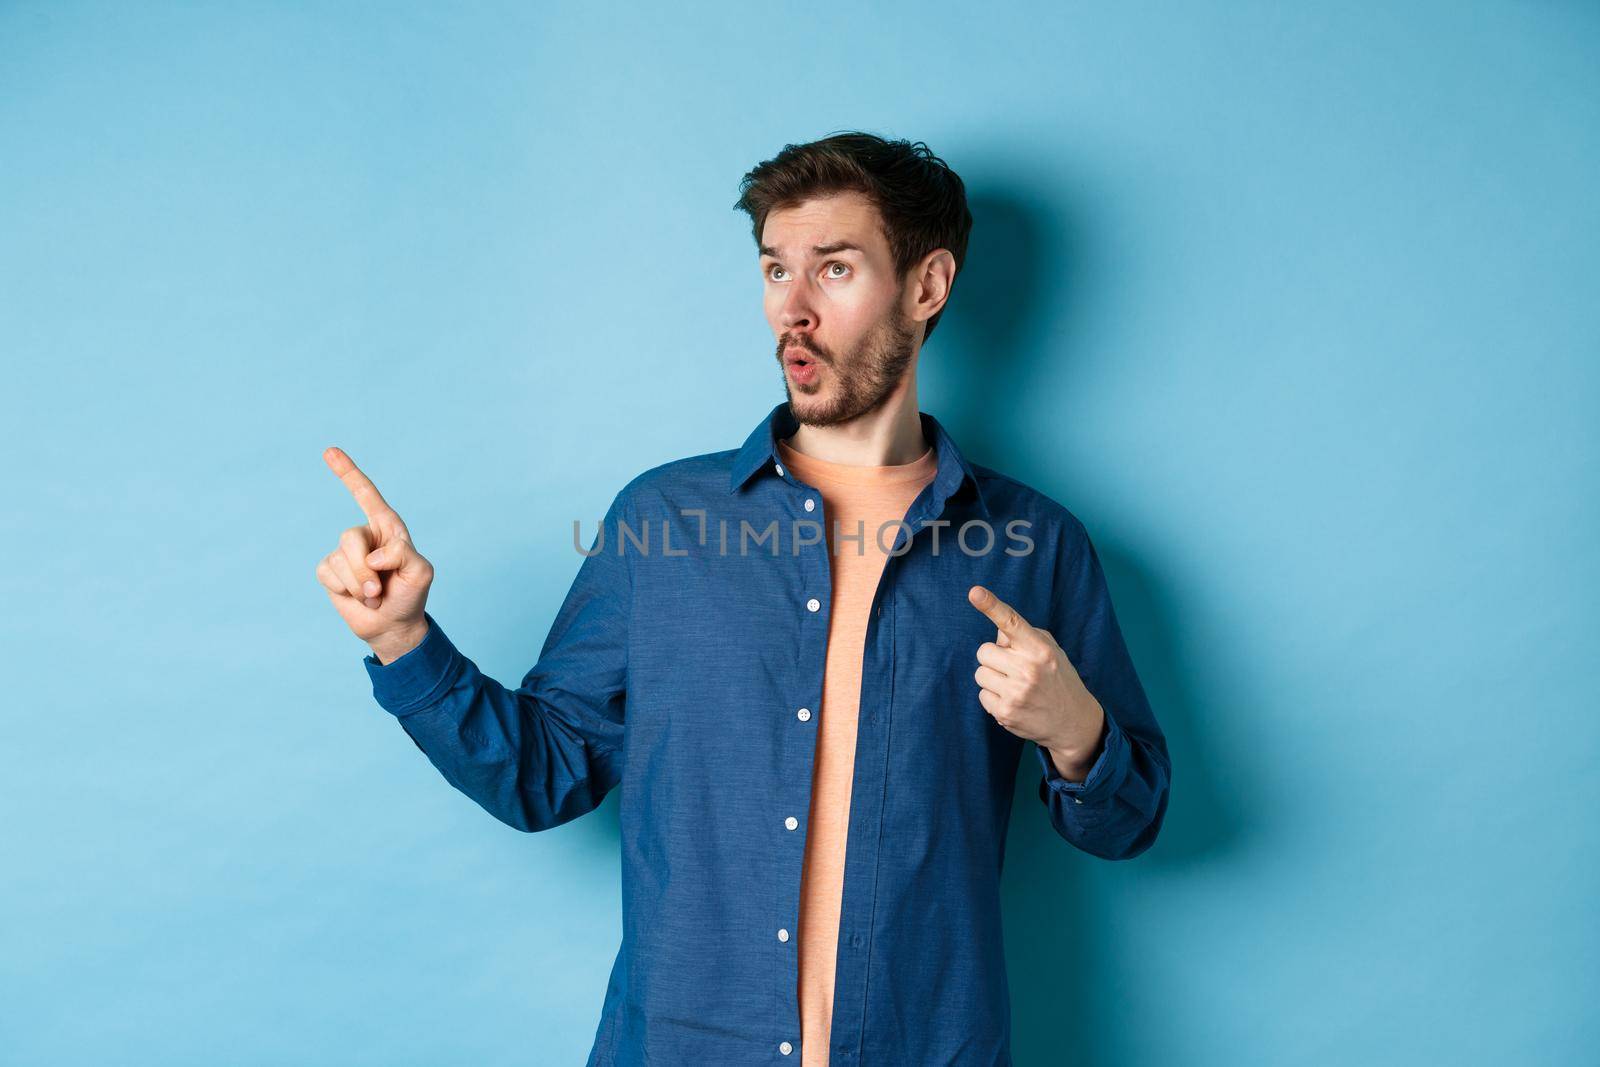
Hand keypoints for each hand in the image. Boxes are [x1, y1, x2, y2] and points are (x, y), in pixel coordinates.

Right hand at [315, 446, 433, 653]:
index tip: (329, 451)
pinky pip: (328, 574)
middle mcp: (364, 536)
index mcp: (388, 528)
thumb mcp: (421, 573)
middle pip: (349, 537)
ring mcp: (344, 554)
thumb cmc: (410, 594)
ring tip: (374, 597)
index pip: (366, 495)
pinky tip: (357, 598)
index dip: (348, 473)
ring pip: (339, 559)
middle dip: (365, 570)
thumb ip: (404, 554)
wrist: (393, 625)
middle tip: (380, 591)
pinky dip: (345, 590)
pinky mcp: (330, 572)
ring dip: (359, 585)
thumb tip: (373, 554)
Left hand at [967, 584, 1104, 774]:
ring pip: (980, 673)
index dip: (991, 605)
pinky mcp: (1005, 713)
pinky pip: (981, 695)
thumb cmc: (1058, 678)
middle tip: (1015, 668)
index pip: (1012, 622)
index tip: (975, 592)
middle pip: (984, 651)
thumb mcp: (1050, 651)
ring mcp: (1016, 693)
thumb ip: (1024, 636)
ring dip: (993, 678)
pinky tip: (1013, 701)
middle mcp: (1027, 669)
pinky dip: (993, 697)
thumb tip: (997, 635)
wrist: (1073, 722)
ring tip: (1015, 686)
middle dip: (995, 658)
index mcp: (1040, 649)